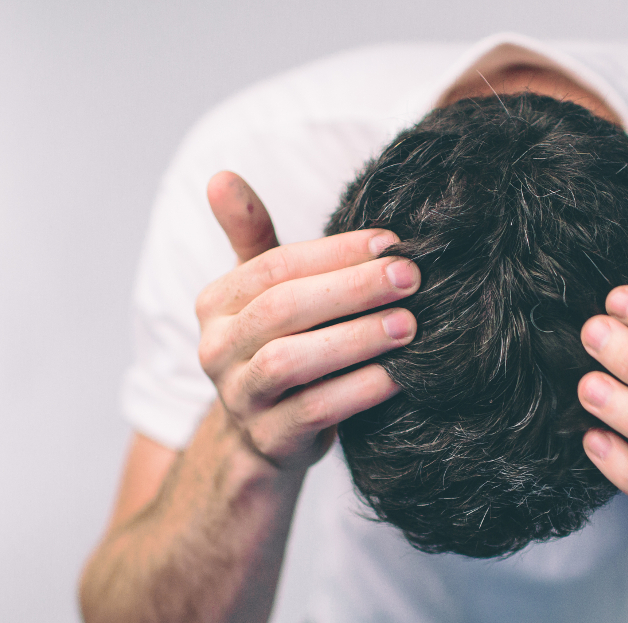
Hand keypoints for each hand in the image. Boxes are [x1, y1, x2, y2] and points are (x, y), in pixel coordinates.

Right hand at [195, 172, 419, 471]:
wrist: (267, 438)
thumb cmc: (280, 346)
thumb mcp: (263, 292)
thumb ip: (252, 236)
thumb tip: (221, 176)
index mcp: (217, 304)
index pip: (273, 267)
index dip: (333, 252)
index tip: (391, 242)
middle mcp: (217, 349)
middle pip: (282, 309)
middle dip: (351, 289)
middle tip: (410, 277)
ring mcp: (240, 398)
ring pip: (290, 362)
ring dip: (355, 339)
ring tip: (409, 326)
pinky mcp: (269, 440)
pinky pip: (313, 411)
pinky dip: (358, 392)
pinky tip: (398, 376)